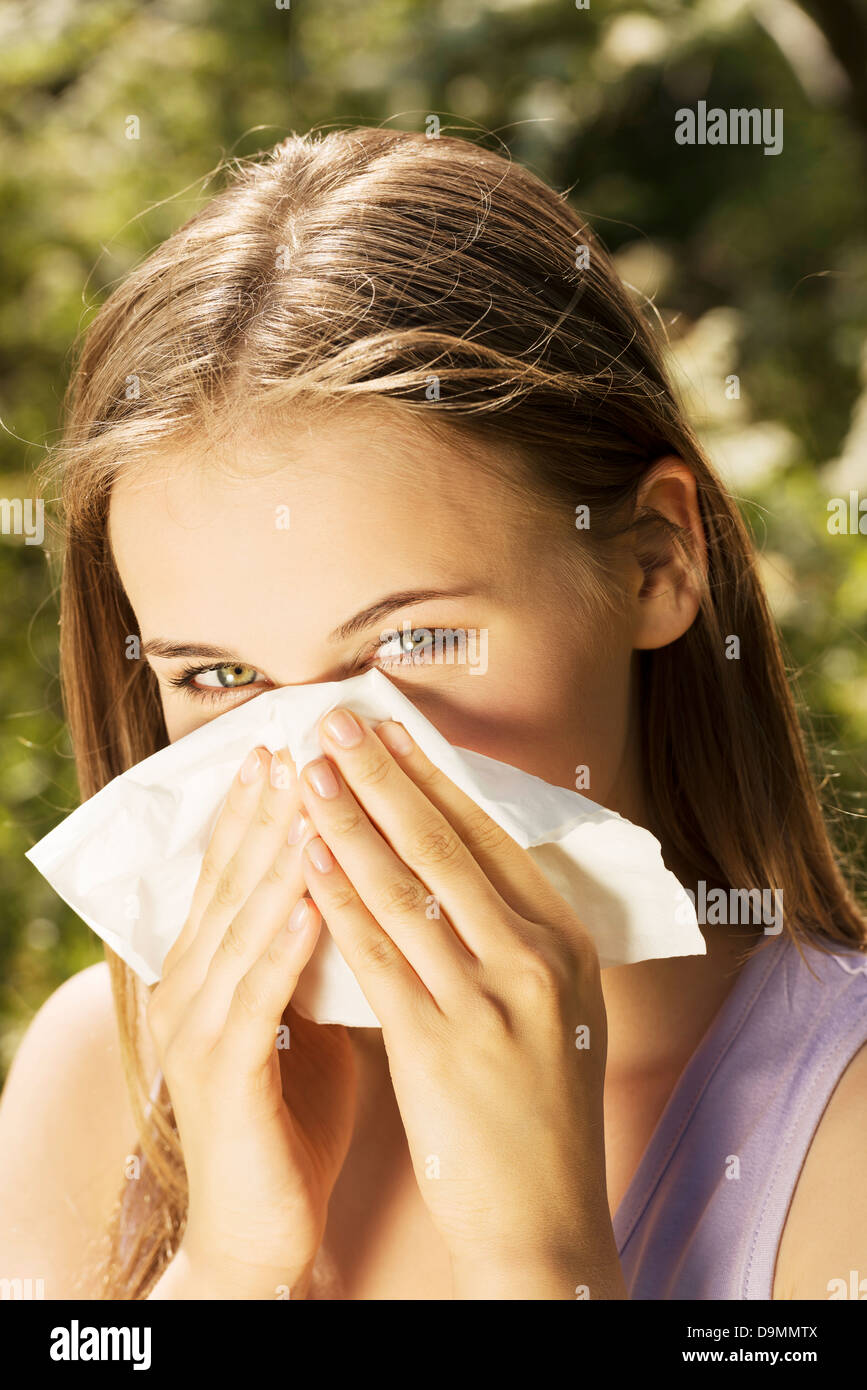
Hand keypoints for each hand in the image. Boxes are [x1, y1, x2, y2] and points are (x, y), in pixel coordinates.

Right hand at [147, 745, 355, 1297]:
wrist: (263, 1227)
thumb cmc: (294, 1114)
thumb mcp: (306, 1014)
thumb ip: (316, 950)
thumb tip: (363, 881)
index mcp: (212, 967)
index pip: (237, 868)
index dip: (263, 805)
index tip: (298, 744)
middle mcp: (191, 985)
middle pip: (233, 878)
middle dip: (270, 808)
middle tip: (301, 743)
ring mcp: (198, 1029)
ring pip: (240, 923)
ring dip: (276, 856)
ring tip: (310, 796)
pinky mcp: (221, 1074)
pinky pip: (255, 997)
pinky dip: (282, 943)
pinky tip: (312, 898)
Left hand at [295, 707, 623, 1298]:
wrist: (545, 1218)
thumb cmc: (543, 1110)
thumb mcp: (560, 1009)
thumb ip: (522, 937)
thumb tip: (467, 862)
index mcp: (568, 943)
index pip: (492, 839)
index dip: (433, 778)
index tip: (391, 731)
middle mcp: (535, 959)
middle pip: (445, 846)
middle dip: (382, 776)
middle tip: (335, 721)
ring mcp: (489, 1000)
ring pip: (405, 888)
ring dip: (348, 821)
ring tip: (307, 773)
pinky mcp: (439, 1043)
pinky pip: (376, 954)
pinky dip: (335, 897)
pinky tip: (304, 858)